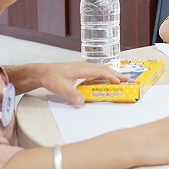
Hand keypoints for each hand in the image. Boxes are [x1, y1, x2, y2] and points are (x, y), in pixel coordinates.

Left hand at [6, 61, 127, 105]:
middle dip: (115, 74)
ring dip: (110, 73)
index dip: (111, 76)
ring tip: (119, 79)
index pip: (101, 71)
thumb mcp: (60, 88)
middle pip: (103, 68)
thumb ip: (72, 95)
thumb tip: (82, 102)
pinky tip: (104, 78)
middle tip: (126, 79)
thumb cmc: (50, 78)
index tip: (120, 81)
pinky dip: (103, 73)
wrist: (41, 72)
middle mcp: (84, 66)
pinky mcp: (80, 69)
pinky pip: (95, 70)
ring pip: (100, 68)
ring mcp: (82, 66)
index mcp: (82, 69)